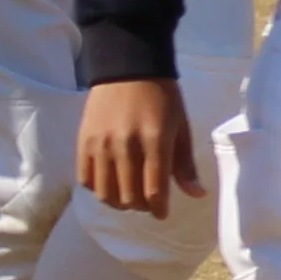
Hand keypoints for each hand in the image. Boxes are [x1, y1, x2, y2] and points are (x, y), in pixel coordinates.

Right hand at [80, 78, 200, 217]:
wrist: (128, 66)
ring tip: (128, 196)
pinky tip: (110, 183)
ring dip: (119, 202)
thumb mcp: (181, 126)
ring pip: (106, 193)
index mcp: (155, 141)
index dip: (159, 209)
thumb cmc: (162, 96)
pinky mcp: (83, 141)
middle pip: (130, 197)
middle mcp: (125, 145)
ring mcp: (101, 144)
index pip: (154, 191)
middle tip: (148, 201)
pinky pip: (86, 179)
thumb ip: (185, 163)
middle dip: (141, 206)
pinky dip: (98, 189)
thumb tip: (197, 195)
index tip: (162, 213)